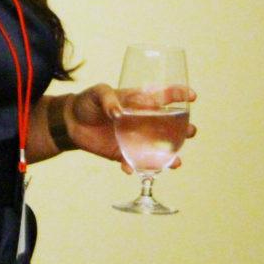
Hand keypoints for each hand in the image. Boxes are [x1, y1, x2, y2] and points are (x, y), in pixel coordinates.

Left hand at [64, 85, 198, 171]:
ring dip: (169, 156)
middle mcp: (142, 121)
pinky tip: (132, 170)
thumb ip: (108, 100)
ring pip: (157, 148)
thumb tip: (118, 113)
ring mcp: (135, 139)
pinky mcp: (122, 153)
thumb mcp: (97, 93)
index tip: (192, 96)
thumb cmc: (88, 102)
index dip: (179, 94)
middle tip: (191, 132)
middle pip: (169, 125)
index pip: (163, 95)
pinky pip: (134, 163)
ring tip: (177, 162)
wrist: (70, 122)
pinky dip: (136, 168)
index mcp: (139, 101)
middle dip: (183, 129)